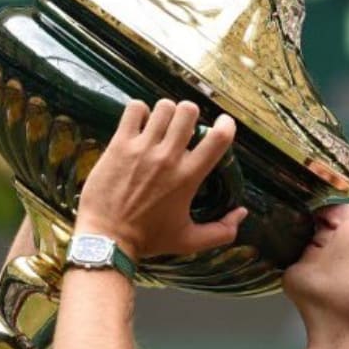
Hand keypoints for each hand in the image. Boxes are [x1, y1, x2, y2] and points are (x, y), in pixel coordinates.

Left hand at [75, 99, 247, 258]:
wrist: (107, 238)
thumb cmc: (148, 240)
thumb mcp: (189, 241)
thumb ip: (222, 231)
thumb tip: (241, 213)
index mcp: (188, 177)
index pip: (218, 138)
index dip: (225, 125)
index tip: (222, 126)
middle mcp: (168, 158)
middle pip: (188, 111)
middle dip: (189, 115)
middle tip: (182, 128)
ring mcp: (142, 148)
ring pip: (163, 107)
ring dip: (166, 113)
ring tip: (160, 126)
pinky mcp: (119, 145)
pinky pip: (134, 109)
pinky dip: (139, 112)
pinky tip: (139, 125)